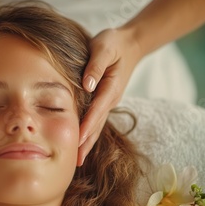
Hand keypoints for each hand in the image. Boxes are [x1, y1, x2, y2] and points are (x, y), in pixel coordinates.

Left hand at [78, 28, 142, 165]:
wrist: (130, 44)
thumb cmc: (114, 43)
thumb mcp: (104, 47)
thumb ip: (95, 65)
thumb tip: (87, 85)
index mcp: (111, 88)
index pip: (97, 111)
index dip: (87, 126)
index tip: (77, 141)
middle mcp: (110, 98)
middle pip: (97, 125)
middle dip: (86, 143)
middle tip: (74, 161)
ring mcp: (108, 101)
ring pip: (97, 126)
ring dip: (88, 143)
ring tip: (77, 160)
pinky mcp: (104, 100)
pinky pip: (95, 120)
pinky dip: (89, 133)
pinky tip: (81, 143)